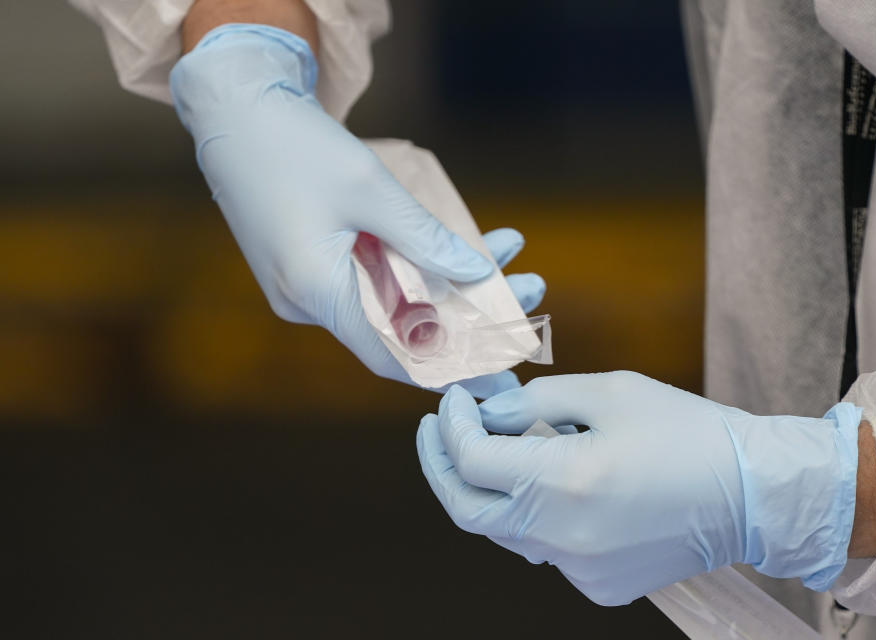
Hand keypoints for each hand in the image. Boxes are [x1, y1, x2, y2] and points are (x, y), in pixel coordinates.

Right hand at [170, 24, 543, 396]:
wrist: (233, 110)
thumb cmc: (295, 144)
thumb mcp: (372, 191)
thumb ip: (427, 241)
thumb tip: (481, 277)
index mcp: (316, 291)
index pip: (397, 357)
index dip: (455, 369)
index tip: (503, 373)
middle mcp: (308, 302)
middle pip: (403, 332)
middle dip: (470, 315)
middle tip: (528, 295)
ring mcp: (307, 287)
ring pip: (394, 305)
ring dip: (450, 285)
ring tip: (509, 255)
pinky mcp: (311, 266)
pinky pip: (375, 283)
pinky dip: (419, 269)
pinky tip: (463, 245)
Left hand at [417, 372, 860, 604]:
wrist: (751, 494)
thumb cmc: (686, 432)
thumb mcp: (609, 392)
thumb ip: (535, 401)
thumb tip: (488, 414)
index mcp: (562, 482)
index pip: (471, 460)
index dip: (452, 426)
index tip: (454, 401)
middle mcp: (562, 535)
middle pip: (468, 509)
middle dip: (442, 466)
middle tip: (437, 431)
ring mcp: (579, 569)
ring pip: (505, 530)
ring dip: (491, 489)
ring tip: (504, 446)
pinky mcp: (598, 585)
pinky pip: (544, 548)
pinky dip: (534, 514)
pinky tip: (555, 484)